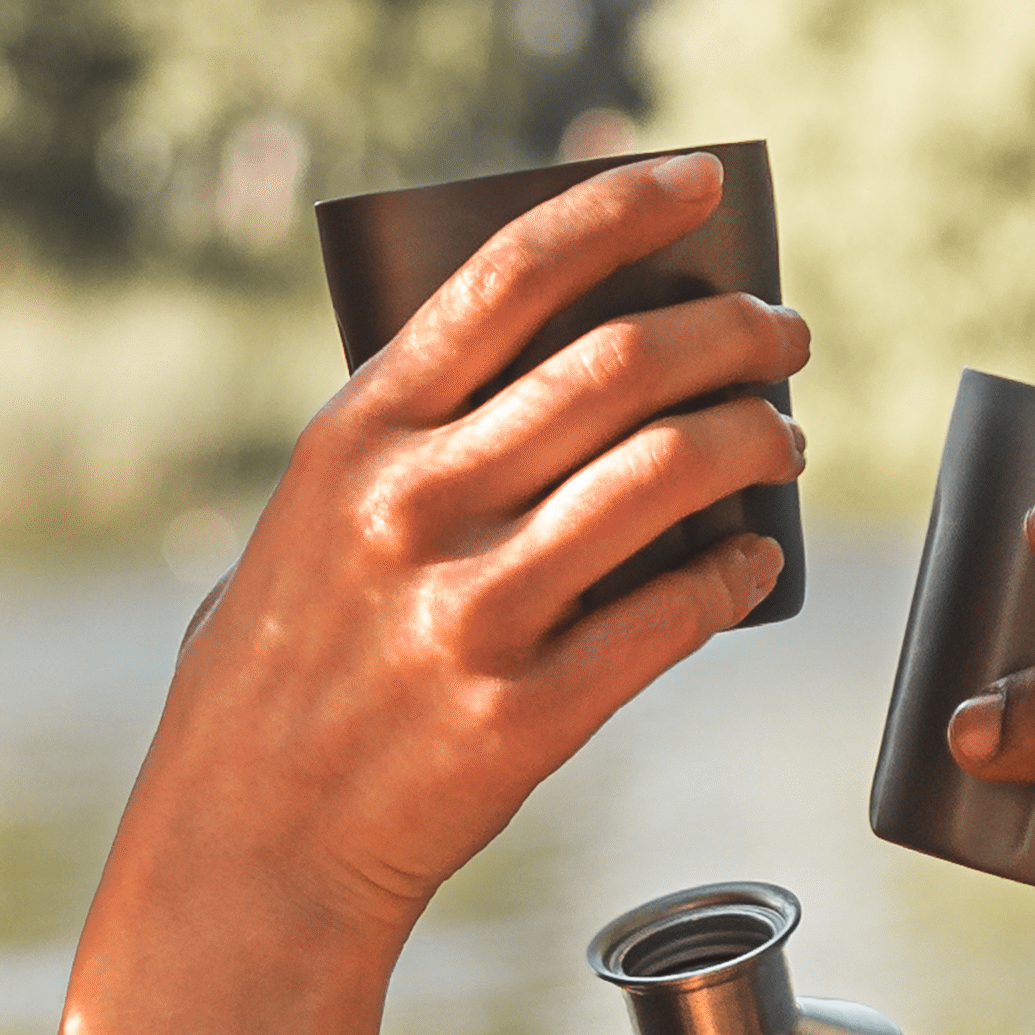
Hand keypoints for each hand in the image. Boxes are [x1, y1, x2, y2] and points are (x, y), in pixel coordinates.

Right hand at [135, 148, 808, 957]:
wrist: (252, 851)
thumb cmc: (281, 681)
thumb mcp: (305, 530)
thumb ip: (404, 453)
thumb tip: (553, 382)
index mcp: (356, 439)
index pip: (508, 278)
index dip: (621, 210)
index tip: (701, 183)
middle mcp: (415, 507)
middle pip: (619, 367)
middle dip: (731, 332)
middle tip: (782, 337)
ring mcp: (475, 612)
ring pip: (665, 474)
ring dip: (753, 439)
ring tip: (782, 438)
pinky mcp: (528, 713)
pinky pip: (673, 615)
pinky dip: (736, 572)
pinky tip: (757, 557)